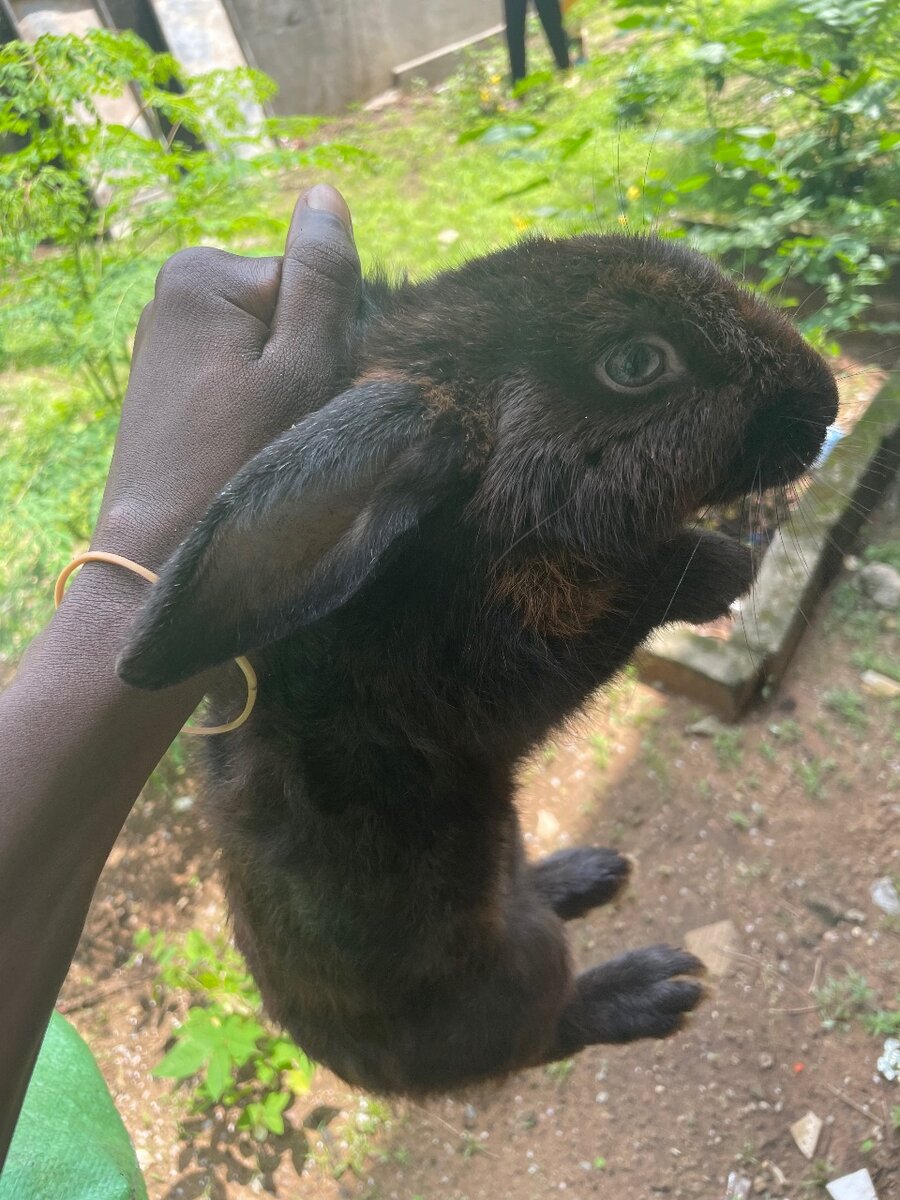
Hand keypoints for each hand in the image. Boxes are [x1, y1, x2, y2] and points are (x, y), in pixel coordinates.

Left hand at [94, 184, 360, 568]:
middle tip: (289, 425)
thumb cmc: (238, 467)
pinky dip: (257, 404)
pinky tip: (243, 446)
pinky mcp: (170, 379)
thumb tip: (326, 195)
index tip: (311, 398)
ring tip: (263, 441)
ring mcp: (168, 336)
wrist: (161, 553)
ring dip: (286, 388)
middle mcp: (174, 291)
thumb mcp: (302, 370)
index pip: (313, 283)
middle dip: (307, 362)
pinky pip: (242, 372)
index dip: (333, 342)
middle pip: (289, 310)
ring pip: (270, 345)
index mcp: (202, 274)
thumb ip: (322, 280)